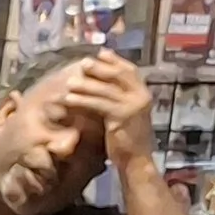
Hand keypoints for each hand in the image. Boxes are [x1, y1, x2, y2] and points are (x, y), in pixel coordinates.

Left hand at [59, 52, 159, 173]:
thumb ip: (120, 101)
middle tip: (83, 63)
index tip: (101, 53)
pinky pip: (99, 104)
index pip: (130, 70)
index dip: (115, 61)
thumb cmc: (128, 141)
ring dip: (86, 84)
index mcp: (144, 94)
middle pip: (119, 75)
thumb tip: (102, 87)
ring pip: (106, 89)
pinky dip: (83, 100)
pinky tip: (70, 99)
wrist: (137, 161)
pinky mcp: (122, 117)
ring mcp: (133, 105)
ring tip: (69, 82)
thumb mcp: (127, 116)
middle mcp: (141, 96)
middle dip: (100, 68)